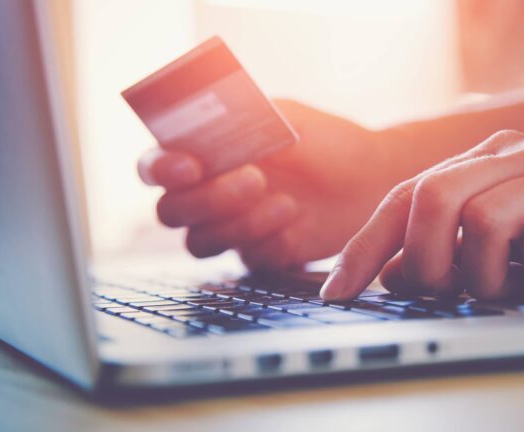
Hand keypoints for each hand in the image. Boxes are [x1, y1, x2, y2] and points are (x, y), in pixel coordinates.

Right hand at [138, 100, 405, 268]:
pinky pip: (246, 260)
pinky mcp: (260, 255)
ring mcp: (231, 229)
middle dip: (207, 199)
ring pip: (200, 243)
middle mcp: (207, 195)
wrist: (369, 176)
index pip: (155, 166)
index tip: (189, 166)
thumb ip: (242, 118)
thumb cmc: (323, 140)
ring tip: (286, 201)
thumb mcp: (283, 116)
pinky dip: (268, 241)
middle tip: (255, 179)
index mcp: (202, 155)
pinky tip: (296, 220)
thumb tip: (205, 121)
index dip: (160, 169)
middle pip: (170, 212)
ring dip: (238, 224)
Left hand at [320, 130, 523, 300]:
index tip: (337, 293)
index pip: (407, 197)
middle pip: (434, 197)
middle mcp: (521, 156)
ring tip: (517, 286)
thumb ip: (454, 249)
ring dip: (489, 276)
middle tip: (445, 292)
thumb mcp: (512, 241)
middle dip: (424, 261)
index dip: (366, 247)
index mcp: (489, 160)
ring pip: (485, 221)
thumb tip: (394, 274)